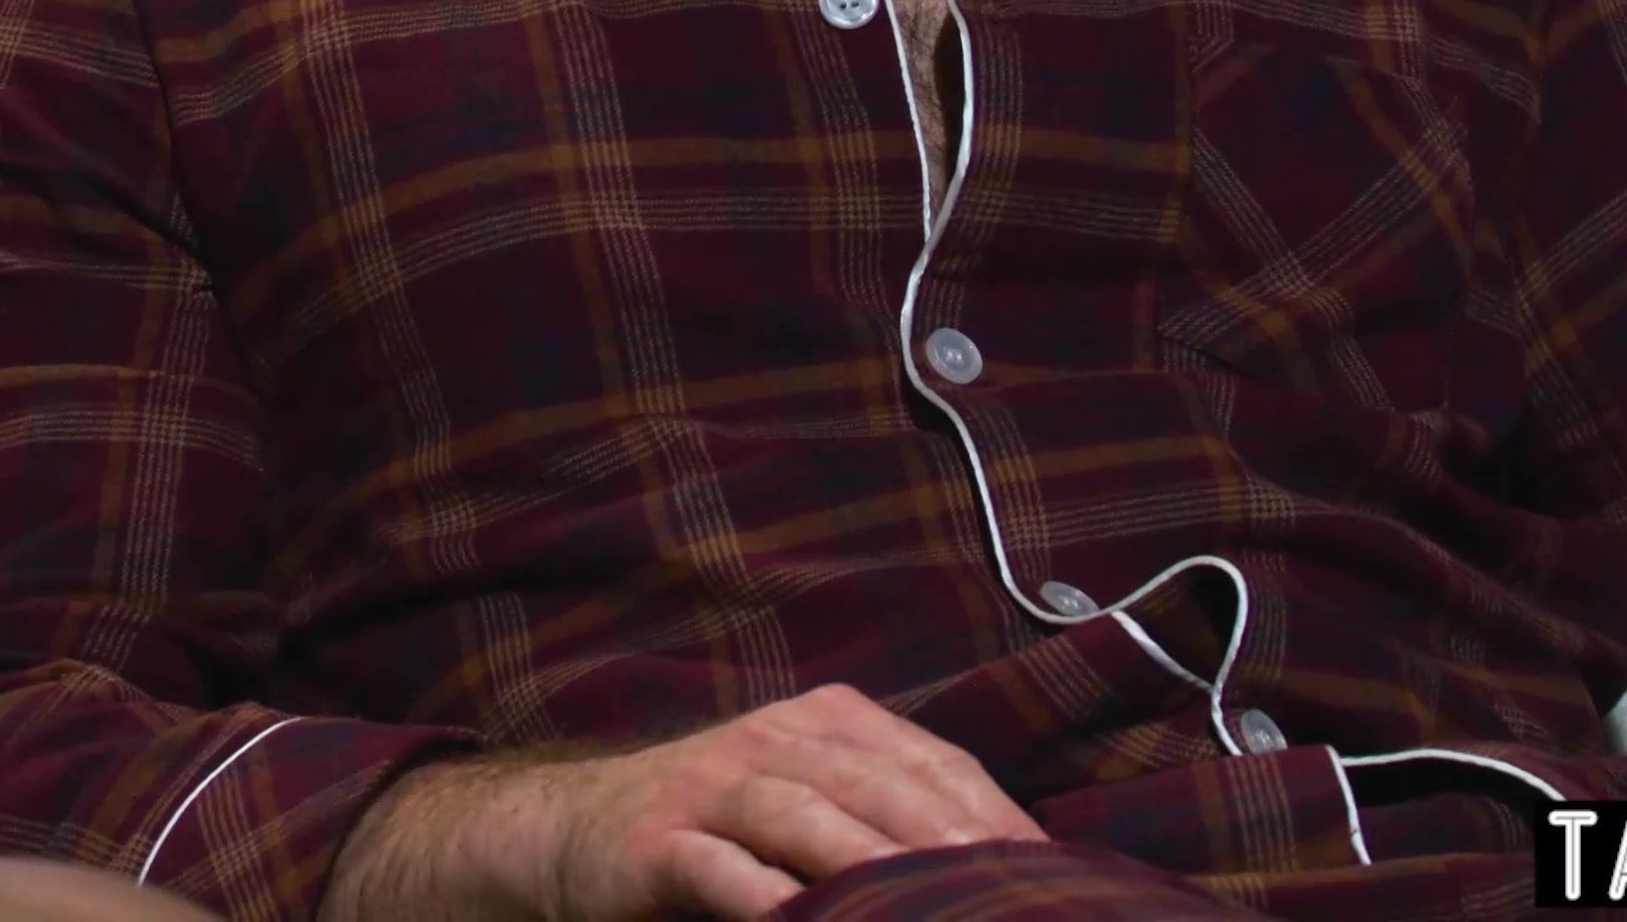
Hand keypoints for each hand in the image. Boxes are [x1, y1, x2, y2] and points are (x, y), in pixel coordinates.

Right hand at [323, 683, 1042, 921]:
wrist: (570, 832)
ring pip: (804, 817)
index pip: (932, 764)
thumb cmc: (718, 832)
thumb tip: (1005, 878)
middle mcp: (772, 739)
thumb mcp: (805, 807)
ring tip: (927, 905)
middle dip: (949, 841)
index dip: (996, 819)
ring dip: (869, 865)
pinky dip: (766, 898)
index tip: (1055, 879)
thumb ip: (884, 822)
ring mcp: (710, 785)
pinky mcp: (657, 841)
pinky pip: (720, 870)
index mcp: (826, 722)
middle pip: (877, 785)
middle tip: (1012, 897)